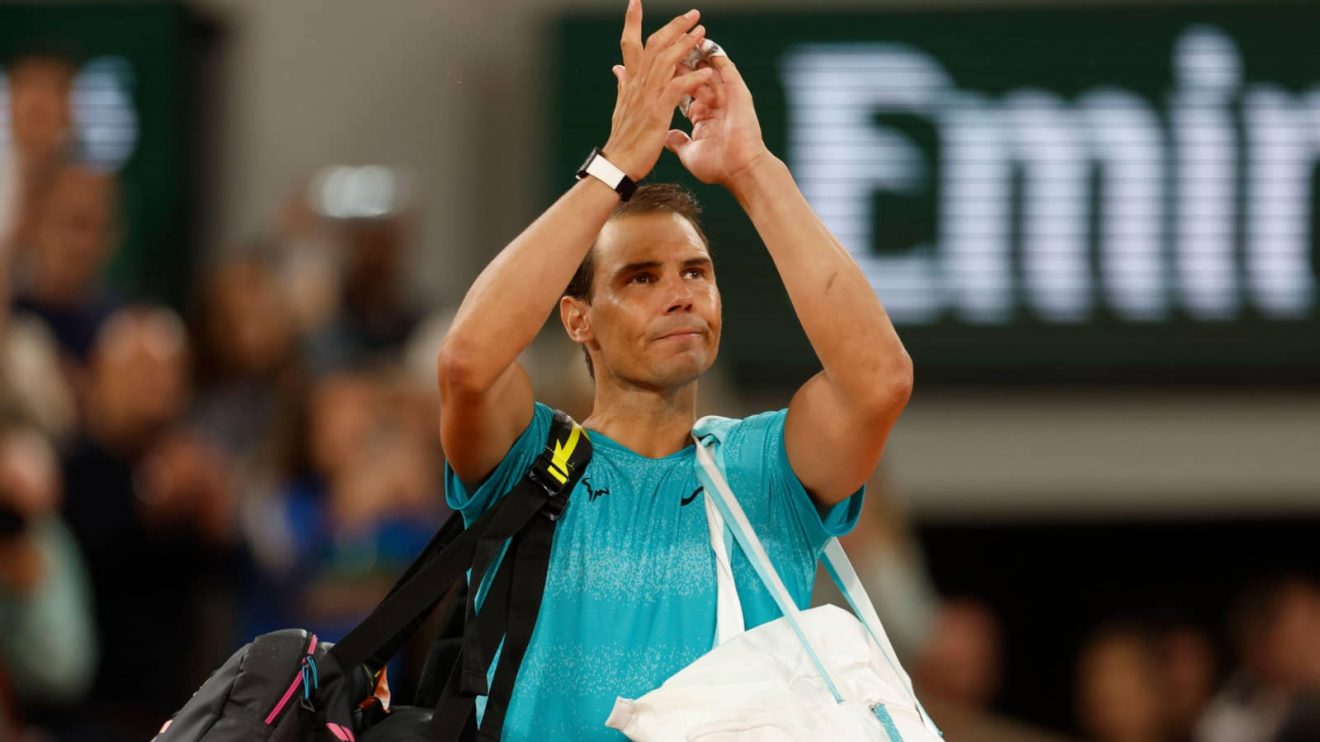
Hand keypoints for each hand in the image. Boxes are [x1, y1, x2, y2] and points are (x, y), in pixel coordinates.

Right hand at [602, 0, 717, 180]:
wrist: (619, 163)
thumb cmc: (623, 138)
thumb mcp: (621, 107)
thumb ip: (623, 85)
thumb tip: (617, 69)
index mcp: (630, 81)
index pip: (630, 44)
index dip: (632, 22)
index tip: (635, 1)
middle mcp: (638, 83)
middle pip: (654, 45)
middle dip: (673, 26)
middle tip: (693, 14)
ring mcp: (648, 96)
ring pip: (667, 60)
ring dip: (686, 44)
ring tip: (702, 33)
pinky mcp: (658, 111)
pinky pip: (677, 88)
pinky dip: (692, 78)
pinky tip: (706, 71)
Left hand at [664, 55, 771, 188]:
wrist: (740, 171)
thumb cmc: (718, 166)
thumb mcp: (690, 153)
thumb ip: (678, 141)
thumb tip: (666, 136)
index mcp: (703, 115)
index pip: (683, 88)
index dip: (670, 76)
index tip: (654, 64)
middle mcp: (714, 102)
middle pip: (694, 73)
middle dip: (680, 58)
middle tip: (666, 42)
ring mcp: (727, 96)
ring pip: (709, 67)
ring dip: (696, 52)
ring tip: (683, 36)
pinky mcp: (738, 94)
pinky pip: (727, 69)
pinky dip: (716, 56)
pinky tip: (704, 43)